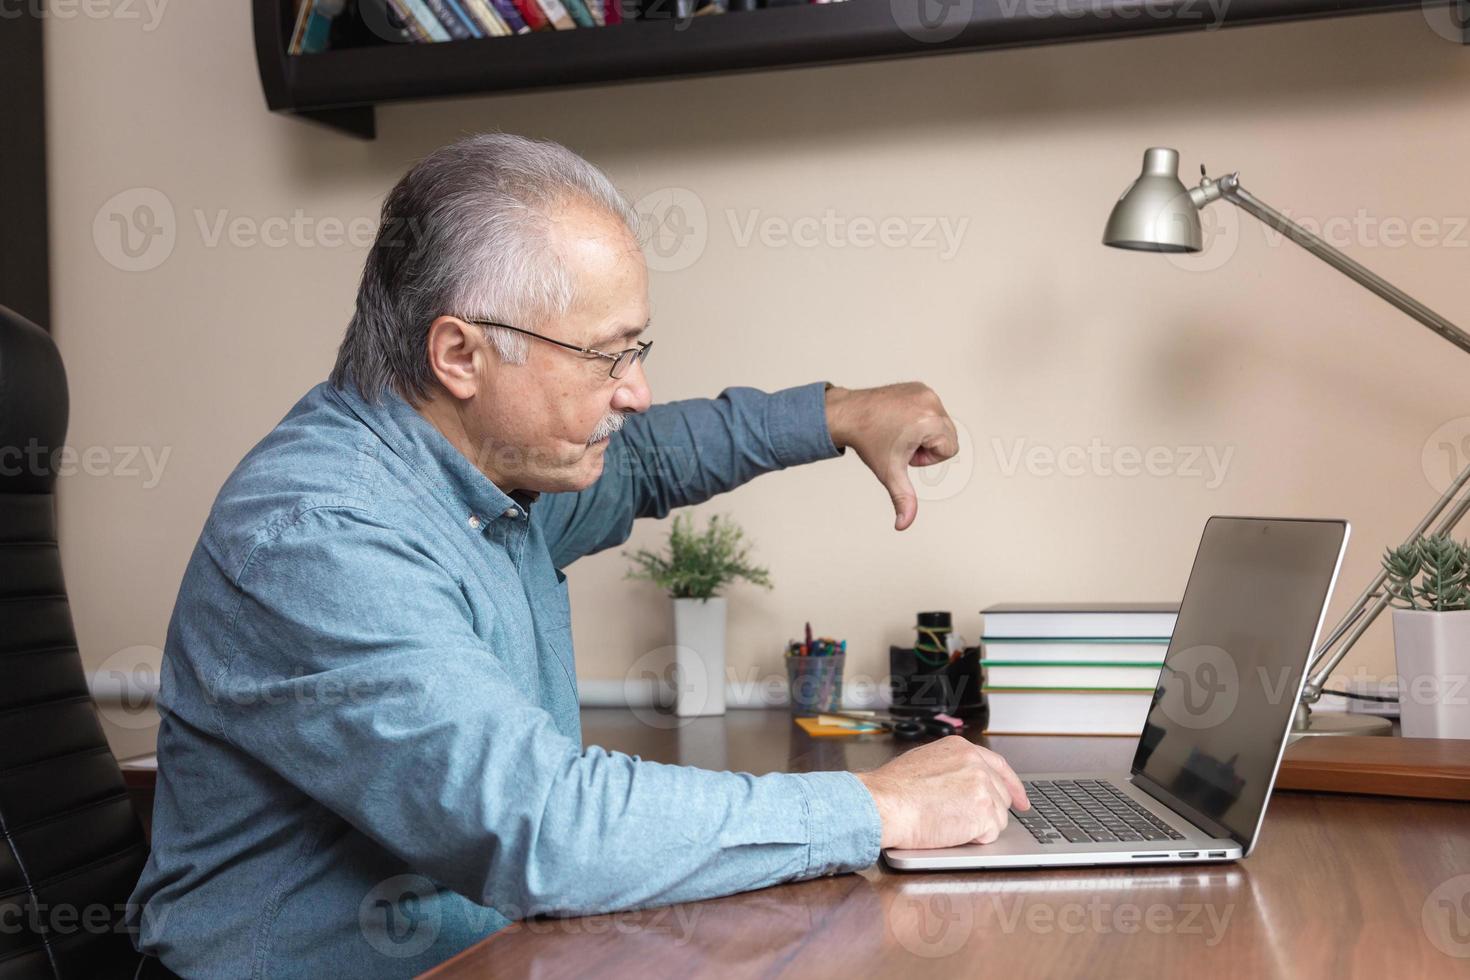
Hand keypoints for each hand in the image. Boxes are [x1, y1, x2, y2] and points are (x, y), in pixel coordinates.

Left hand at [824, 383, 958, 530]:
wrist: (849, 415)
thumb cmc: (869, 442)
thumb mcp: (889, 473)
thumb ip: (903, 499)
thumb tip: (903, 525)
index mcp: (930, 422)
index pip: (949, 450)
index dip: (927, 458)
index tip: (905, 451)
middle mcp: (931, 402)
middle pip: (948, 436)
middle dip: (927, 446)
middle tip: (901, 443)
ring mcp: (925, 392)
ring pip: (940, 423)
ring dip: (923, 433)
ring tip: (899, 432)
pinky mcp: (919, 386)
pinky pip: (931, 409)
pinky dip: (918, 418)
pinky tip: (898, 420)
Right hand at [854, 736, 1029, 848]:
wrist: (885, 804)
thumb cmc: (893, 789)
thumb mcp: (924, 761)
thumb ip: (951, 767)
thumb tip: (961, 781)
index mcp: (962, 749)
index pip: (999, 766)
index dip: (1012, 785)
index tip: (1021, 800)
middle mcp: (977, 764)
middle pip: (1001, 795)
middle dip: (988, 811)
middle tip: (968, 821)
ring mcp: (984, 787)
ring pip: (998, 817)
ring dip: (978, 825)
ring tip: (948, 822)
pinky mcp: (985, 812)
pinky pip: (991, 833)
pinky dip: (975, 838)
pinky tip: (952, 830)